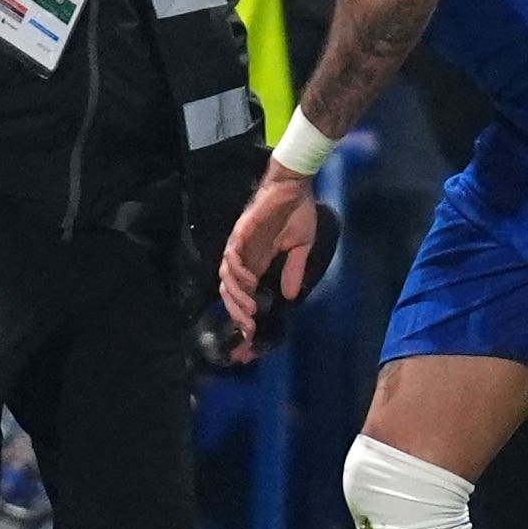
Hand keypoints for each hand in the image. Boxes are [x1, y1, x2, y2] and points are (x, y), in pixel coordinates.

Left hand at [218, 168, 320, 352]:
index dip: (244, 320)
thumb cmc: (297, 212)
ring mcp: (241, 245)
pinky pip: (231, 255)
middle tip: (248, 333)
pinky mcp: (241, 231)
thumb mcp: (300, 247)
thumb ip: (294, 270)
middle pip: (230, 293)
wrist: (295, 186)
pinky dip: (237, 271)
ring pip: (227, 278)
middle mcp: (245, 258)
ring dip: (236, 297)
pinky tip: (248, 282)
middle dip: (236, 315)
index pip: (245, 297)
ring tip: (249, 311)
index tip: (250, 342)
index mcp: (258, 263)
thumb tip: (290, 296)